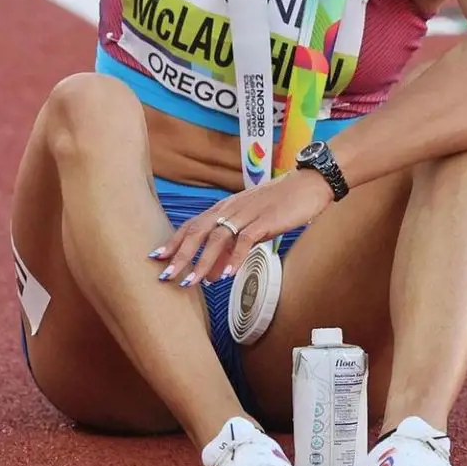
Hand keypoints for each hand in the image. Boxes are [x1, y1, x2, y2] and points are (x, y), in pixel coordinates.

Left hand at [150, 171, 333, 287]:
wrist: (308, 184)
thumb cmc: (279, 204)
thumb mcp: (251, 225)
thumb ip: (230, 247)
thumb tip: (212, 274)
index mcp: (225, 208)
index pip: (193, 224)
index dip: (174, 240)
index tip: (157, 257)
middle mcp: (231, 209)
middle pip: (199, 231)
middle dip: (181, 254)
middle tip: (166, 275)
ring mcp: (247, 214)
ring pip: (218, 237)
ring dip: (203, 260)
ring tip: (192, 281)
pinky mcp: (265, 221)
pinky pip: (246, 240)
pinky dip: (235, 257)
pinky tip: (227, 274)